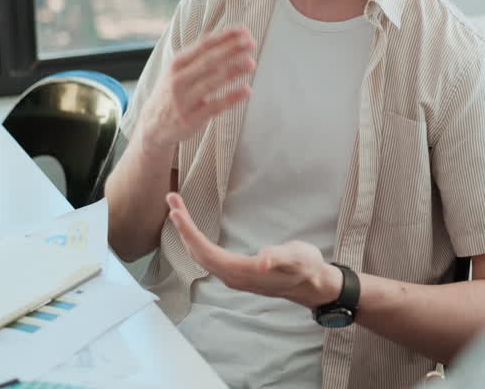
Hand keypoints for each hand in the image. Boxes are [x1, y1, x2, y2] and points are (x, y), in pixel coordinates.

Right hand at [136, 25, 255, 156]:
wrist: (152, 125)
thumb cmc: (173, 91)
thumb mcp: (178, 70)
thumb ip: (200, 55)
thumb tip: (229, 36)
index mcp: (177, 64)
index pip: (204, 45)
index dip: (225, 37)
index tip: (245, 30)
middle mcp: (178, 80)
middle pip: (209, 61)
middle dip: (231, 50)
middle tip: (251, 43)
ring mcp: (184, 100)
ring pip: (212, 82)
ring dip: (233, 71)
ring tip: (252, 63)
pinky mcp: (191, 118)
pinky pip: (215, 106)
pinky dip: (231, 97)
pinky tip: (246, 90)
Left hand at [166, 192, 341, 307]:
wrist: (312, 284)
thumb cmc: (306, 267)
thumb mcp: (298, 258)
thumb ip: (280, 257)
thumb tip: (263, 259)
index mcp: (241, 272)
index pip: (206, 252)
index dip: (189, 232)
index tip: (176, 211)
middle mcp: (231, 276)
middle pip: (197, 252)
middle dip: (182, 227)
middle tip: (172, 200)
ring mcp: (232, 275)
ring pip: (200, 255)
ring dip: (187, 233)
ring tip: (177, 210)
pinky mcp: (235, 272)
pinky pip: (207, 256)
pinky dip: (196, 240)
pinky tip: (193, 231)